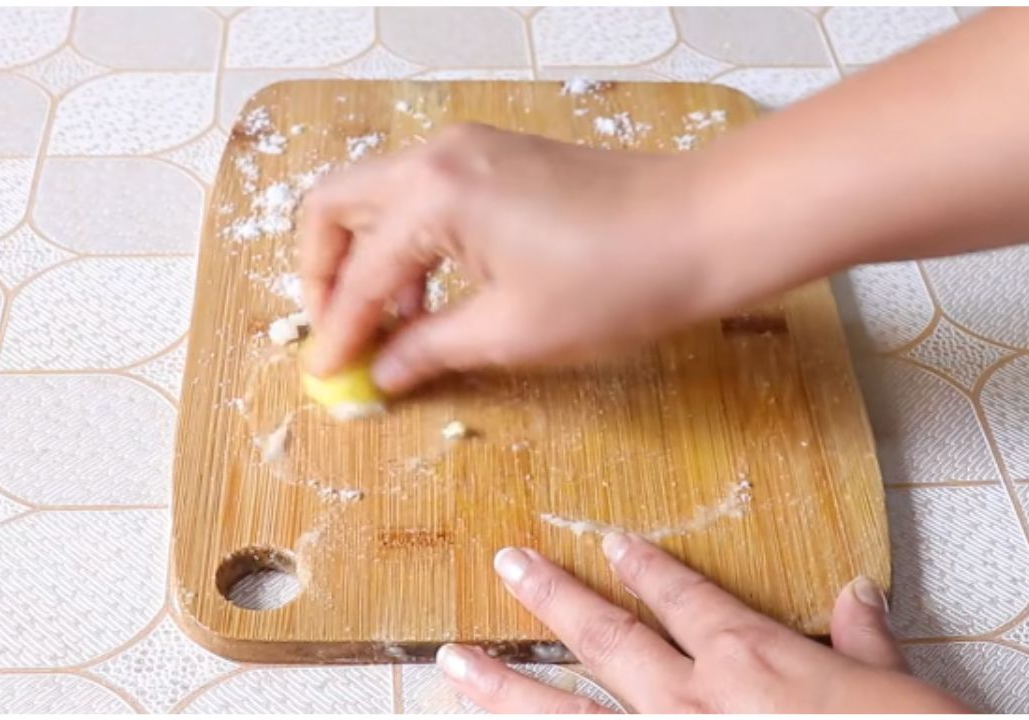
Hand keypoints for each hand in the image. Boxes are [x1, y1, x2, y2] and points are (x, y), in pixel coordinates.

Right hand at [298, 124, 719, 391]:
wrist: (704, 227)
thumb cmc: (616, 281)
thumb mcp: (513, 331)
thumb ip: (431, 348)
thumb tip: (382, 373)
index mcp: (432, 195)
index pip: (357, 274)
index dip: (336, 333)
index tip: (324, 376)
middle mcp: (438, 155)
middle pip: (337, 205)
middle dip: (324, 272)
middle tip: (340, 333)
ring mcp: (470, 147)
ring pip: (378, 194)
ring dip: (367, 255)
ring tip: (391, 322)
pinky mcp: (500, 156)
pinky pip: (423, 192)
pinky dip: (409, 238)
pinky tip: (434, 290)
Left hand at [435, 535, 968, 713]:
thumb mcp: (897, 690)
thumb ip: (864, 645)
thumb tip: (858, 594)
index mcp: (751, 661)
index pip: (685, 599)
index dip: (645, 567)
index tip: (609, 540)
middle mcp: (693, 701)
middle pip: (607, 638)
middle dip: (553, 598)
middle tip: (508, 564)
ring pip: (568, 716)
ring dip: (506, 689)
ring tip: (455, 665)